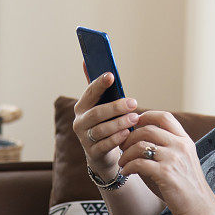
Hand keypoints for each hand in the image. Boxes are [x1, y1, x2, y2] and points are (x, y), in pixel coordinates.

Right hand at [72, 62, 138, 176]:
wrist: (101, 153)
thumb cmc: (105, 123)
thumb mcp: (102, 106)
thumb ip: (97, 87)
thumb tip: (86, 60)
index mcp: (82, 107)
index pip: (89, 93)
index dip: (99, 84)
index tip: (111, 75)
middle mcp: (80, 122)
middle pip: (96, 113)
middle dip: (115, 107)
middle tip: (133, 102)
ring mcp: (85, 139)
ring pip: (101, 129)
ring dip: (119, 123)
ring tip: (134, 118)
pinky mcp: (93, 153)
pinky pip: (105, 145)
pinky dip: (116, 138)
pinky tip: (127, 133)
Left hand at [118, 111, 214, 214]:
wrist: (200, 208)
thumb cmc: (185, 186)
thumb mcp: (178, 161)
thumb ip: (160, 149)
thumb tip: (131, 141)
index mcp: (185, 140)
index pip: (164, 116)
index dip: (145, 116)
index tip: (134, 125)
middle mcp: (180, 146)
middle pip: (148, 129)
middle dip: (130, 137)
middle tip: (122, 147)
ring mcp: (174, 159)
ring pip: (141, 145)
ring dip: (126, 154)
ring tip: (122, 163)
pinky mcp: (166, 174)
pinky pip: (139, 163)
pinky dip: (128, 167)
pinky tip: (126, 173)